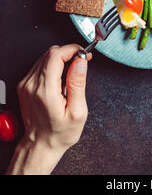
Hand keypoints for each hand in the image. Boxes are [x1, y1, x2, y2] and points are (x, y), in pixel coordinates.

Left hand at [7, 44, 90, 174]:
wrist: (41, 145)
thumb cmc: (59, 133)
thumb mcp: (77, 112)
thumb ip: (78, 83)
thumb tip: (80, 62)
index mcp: (45, 90)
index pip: (56, 55)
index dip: (72, 49)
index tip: (83, 54)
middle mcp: (32, 85)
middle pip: (50, 53)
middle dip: (68, 53)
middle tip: (81, 62)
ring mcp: (26, 84)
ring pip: (45, 57)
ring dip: (61, 58)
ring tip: (72, 72)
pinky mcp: (25, 85)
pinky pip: (40, 65)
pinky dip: (53, 65)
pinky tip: (60, 78)